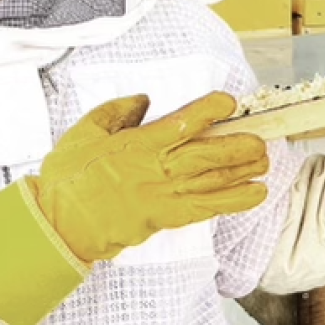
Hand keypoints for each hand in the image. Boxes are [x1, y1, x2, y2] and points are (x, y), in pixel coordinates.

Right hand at [27, 91, 268, 261]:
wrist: (57, 224)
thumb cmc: (67, 178)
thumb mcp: (84, 132)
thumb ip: (116, 112)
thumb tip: (145, 100)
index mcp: (138, 145)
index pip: (182, 123)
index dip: (208, 111)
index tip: (229, 102)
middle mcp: (156, 170)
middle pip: (207, 154)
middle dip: (238, 145)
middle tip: (262, 138)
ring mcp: (163, 197)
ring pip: (212, 181)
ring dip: (243, 171)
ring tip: (267, 162)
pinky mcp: (164, 219)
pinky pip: (206, 209)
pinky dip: (234, 202)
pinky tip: (256, 194)